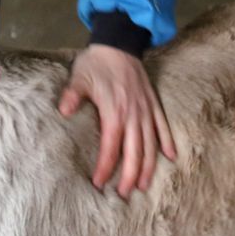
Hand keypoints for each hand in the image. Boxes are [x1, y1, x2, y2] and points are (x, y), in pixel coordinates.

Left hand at [58, 44, 176, 198]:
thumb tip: (64, 111)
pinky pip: (163, 126)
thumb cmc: (97, 62)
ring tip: (143, 185)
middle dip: (129, 175)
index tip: (98, 183)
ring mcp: (146, 110)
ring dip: (148, 166)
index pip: (112, 147)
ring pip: (151, 144)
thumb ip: (73, 95)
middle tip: (123, 194)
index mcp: (115, 112)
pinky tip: (170, 157)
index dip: (106, 167)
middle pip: (135, 152)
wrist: (120, 42)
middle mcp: (134, 115)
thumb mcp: (80, 76)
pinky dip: (167, 142)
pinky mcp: (153, 103)